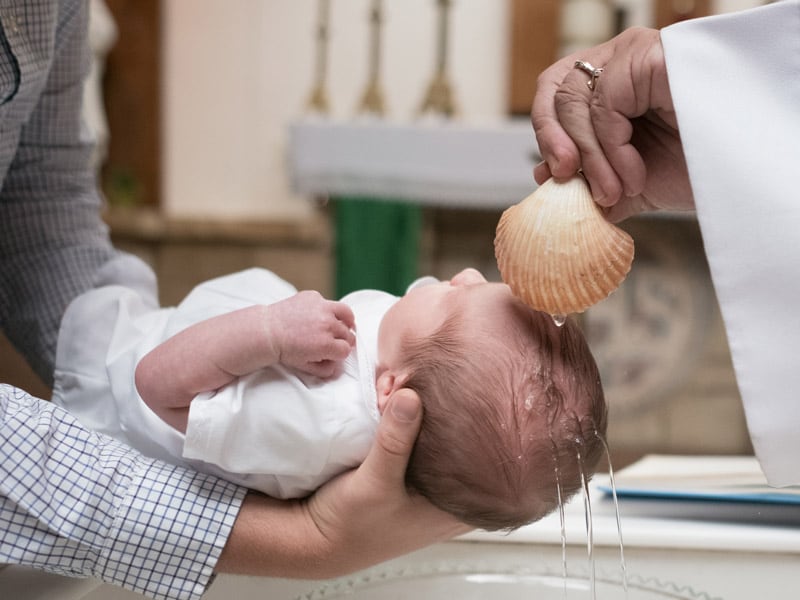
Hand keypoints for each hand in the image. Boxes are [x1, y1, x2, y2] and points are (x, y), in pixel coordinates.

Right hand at [216, 389, 469, 578]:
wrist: (316, 537)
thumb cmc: (353, 525)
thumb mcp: (376, 483)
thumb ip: (395, 442)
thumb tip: (410, 396)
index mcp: (459, 507)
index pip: (490, 461)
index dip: (487, 428)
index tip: (478, 394)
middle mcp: (451, 493)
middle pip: (466, 442)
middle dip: (454, 411)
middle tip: (444, 381)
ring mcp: (430, 481)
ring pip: (441, 436)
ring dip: (428, 411)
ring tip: (421, 382)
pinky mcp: (408, 468)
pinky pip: (418, 435)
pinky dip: (410, 417)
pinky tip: (403, 396)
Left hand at [265, 290, 355, 378]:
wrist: (267, 331)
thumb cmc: (285, 350)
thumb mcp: (305, 366)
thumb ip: (325, 369)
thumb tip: (337, 366)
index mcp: (326, 344)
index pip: (346, 349)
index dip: (340, 353)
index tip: (335, 352)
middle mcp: (327, 325)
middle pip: (348, 334)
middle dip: (342, 340)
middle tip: (334, 341)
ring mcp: (322, 308)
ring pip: (347, 314)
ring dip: (345, 321)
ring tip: (341, 324)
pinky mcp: (314, 297)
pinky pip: (328, 303)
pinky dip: (327, 309)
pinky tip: (318, 315)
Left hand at [532, 27, 693, 221]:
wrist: (738, 176)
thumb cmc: (691, 170)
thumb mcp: (628, 181)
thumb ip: (588, 180)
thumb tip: (544, 179)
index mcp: (609, 84)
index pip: (555, 92)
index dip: (545, 133)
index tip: (550, 176)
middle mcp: (619, 61)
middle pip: (557, 90)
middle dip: (555, 142)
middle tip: (568, 181)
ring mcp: (635, 54)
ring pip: (575, 100)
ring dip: (590, 158)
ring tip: (615, 191)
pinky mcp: (650, 57)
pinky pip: (604, 105)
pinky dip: (611, 150)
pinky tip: (634, 175)